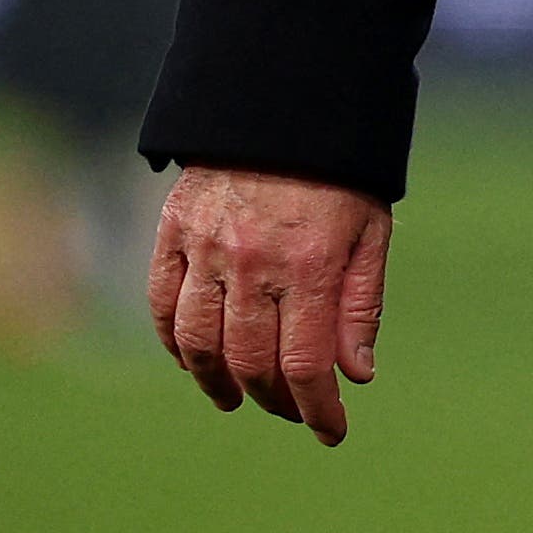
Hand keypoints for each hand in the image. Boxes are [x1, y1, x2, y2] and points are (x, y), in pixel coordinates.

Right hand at [148, 166, 392, 446]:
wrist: (283, 100)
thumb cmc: (337, 171)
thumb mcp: (371, 229)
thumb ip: (360, 304)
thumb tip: (357, 375)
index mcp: (309, 263)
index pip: (305, 363)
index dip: (317, 409)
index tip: (331, 432)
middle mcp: (252, 261)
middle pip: (250, 362)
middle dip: (273, 399)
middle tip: (290, 409)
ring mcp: (205, 248)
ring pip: (199, 342)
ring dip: (218, 382)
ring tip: (237, 398)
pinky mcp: (172, 232)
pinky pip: (162, 305)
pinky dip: (175, 343)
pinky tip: (194, 360)